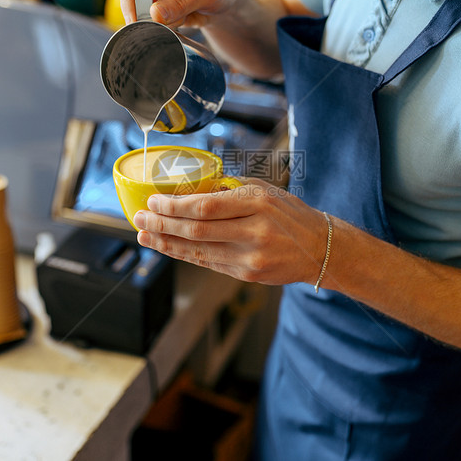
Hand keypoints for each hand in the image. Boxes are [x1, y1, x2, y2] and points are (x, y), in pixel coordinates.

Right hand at [118, 0, 246, 27]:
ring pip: (137, 4)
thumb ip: (181, 4)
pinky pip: (145, 11)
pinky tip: (180, 13)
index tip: (136, 22)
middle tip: (174, 18)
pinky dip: (161, 19)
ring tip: (184, 13)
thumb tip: (154, 15)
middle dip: (149, 11)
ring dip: (159, 17)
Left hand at [133, 179, 328, 285]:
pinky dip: (183, 254)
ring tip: (144, 234)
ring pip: (197, 250)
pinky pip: (208, 262)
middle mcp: (255, 231)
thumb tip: (191, 187)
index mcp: (258, 203)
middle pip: (196, 230)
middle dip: (162, 223)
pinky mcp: (248, 274)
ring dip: (165, 242)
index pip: (206, 206)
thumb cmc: (291, 214)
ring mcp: (251, 256)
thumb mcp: (265, 190)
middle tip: (139, 216)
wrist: (320, 249)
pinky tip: (166, 247)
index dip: (174, 206)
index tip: (153, 200)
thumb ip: (230, 189)